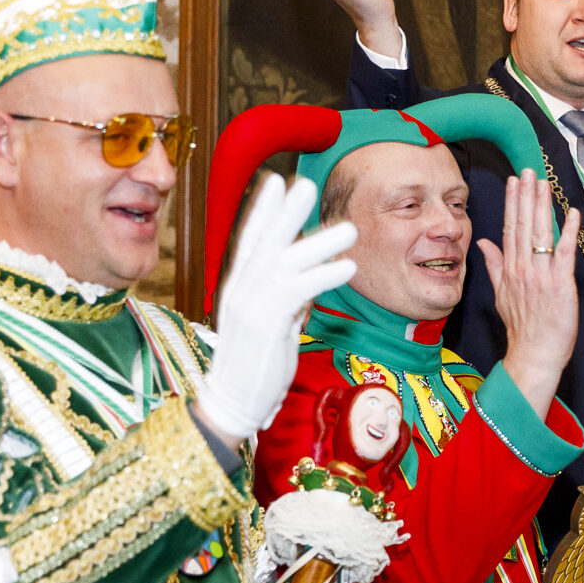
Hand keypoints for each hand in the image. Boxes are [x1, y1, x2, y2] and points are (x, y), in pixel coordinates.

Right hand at [196, 174, 356, 444]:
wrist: (233, 401)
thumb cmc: (255, 363)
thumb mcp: (269, 322)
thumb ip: (285, 297)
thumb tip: (309, 277)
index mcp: (238, 286)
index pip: (249, 239)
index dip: (262, 209)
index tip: (274, 181)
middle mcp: (240, 289)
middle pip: (265, 240)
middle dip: (286, 211)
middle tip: (306, 183)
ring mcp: (250, 305)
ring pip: (285, 262)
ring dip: (320, 243)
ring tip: (350, 229)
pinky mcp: (266, 324)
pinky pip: (298, 291)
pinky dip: (324, 275)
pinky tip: (347, 266)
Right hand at [478, 174, 579, 417]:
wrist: (533, 355)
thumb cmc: (522, 328)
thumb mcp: (501, 294)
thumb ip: (494, 266)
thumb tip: (484, 243)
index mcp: (510, 269)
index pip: (510, 229)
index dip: (512, 203)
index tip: (514, 181)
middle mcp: (523, 269)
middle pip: (523, 226)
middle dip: (526, 196)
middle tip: (528, 171)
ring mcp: (541, 276)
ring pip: (540, 234)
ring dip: (542, 207)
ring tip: (543, 183)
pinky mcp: (560, 285)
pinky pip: (565, 254)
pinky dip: (569, 233)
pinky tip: (573, 214)